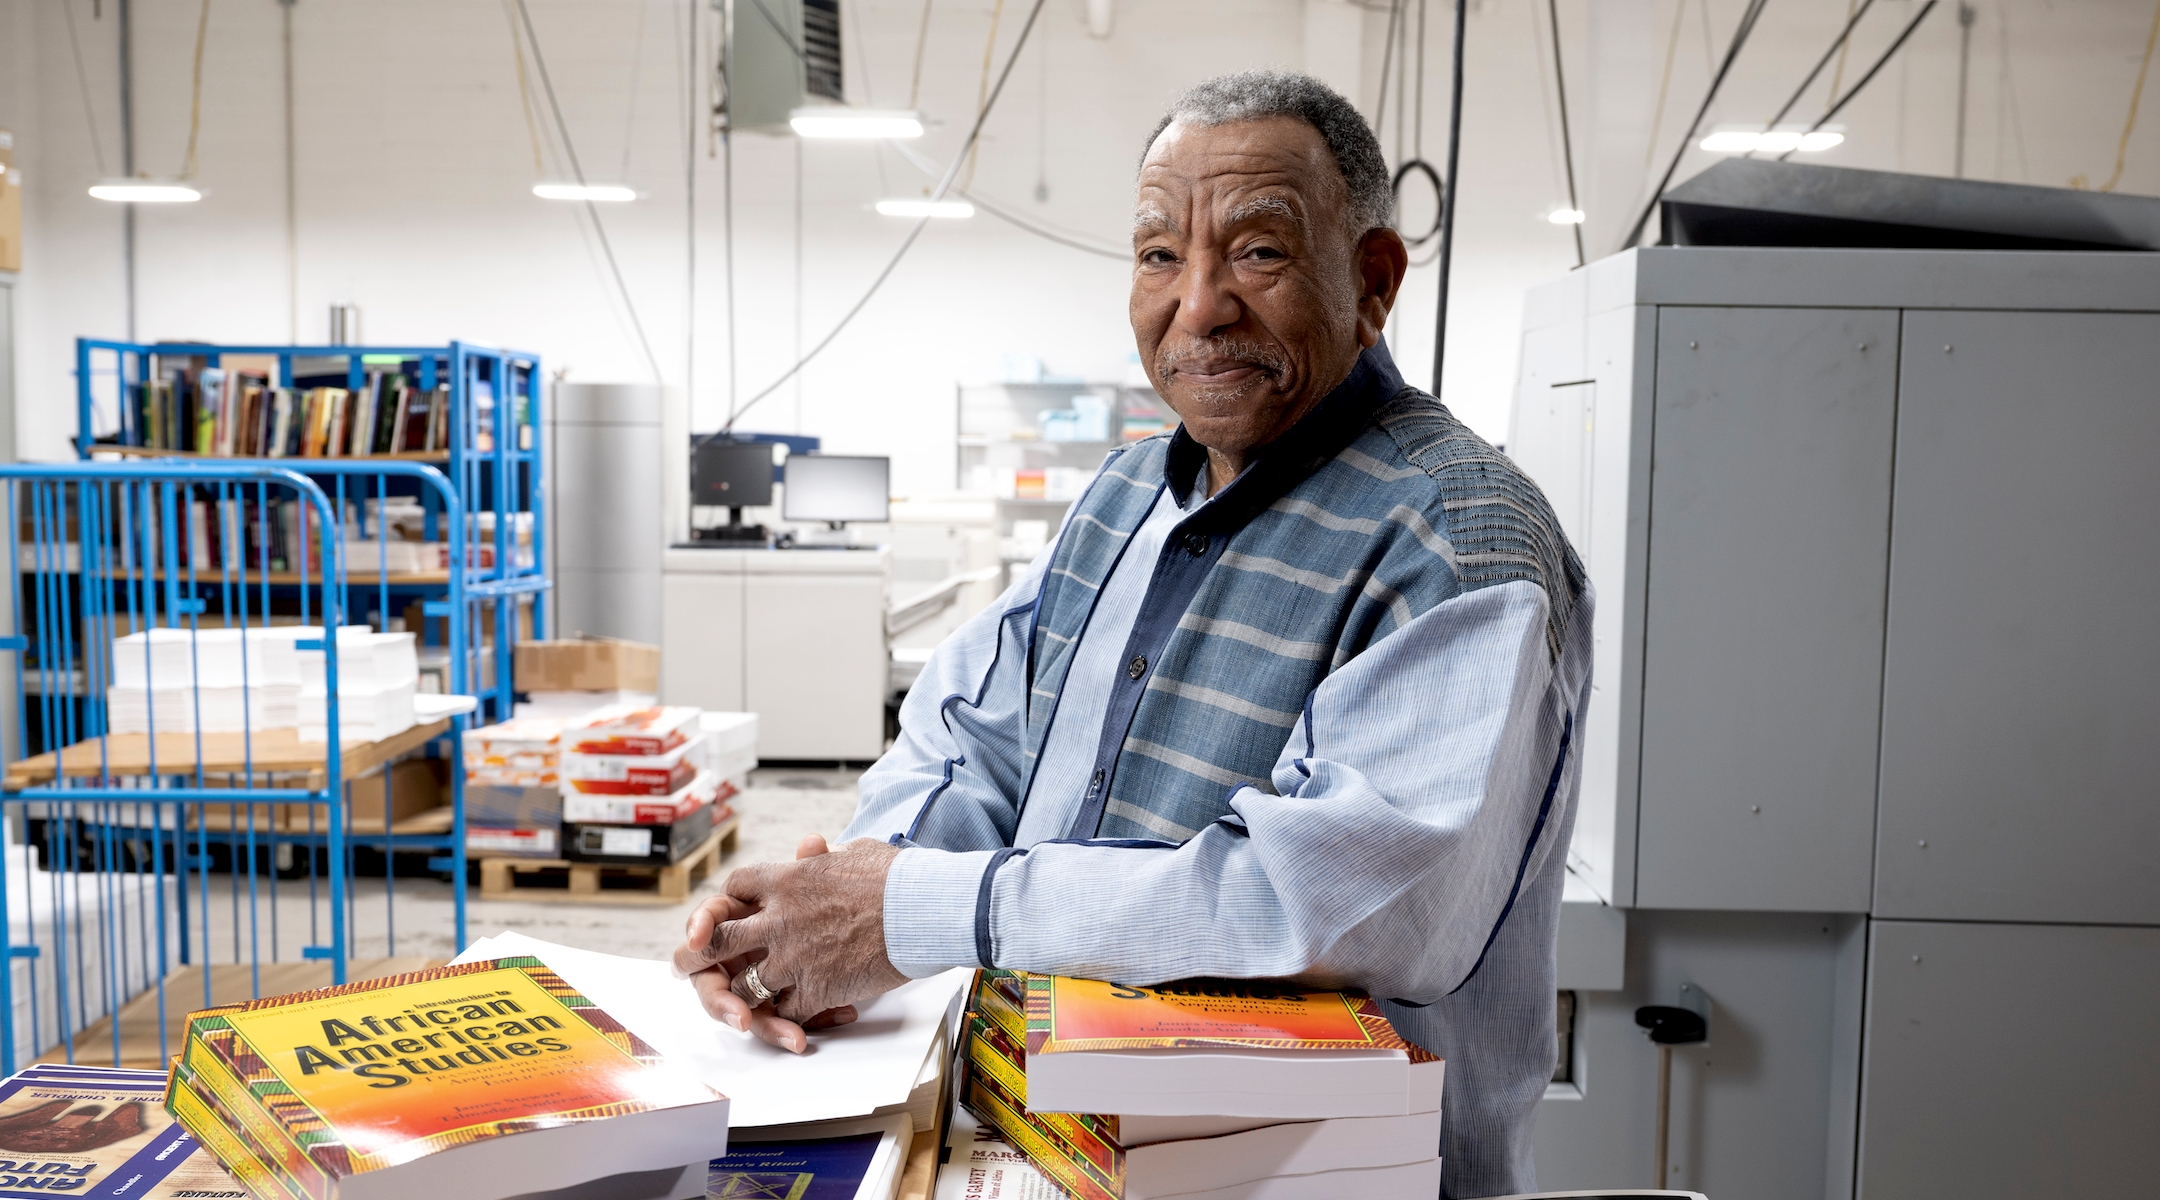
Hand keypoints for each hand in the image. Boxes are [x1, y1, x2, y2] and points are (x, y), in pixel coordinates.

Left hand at [672, 834, 902, 1051]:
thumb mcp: (856, 853)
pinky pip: (783, 1012)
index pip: (736, 886)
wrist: (922, 910)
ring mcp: (794, 957)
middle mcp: (780, 918)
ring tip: (735, 1007)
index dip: (723, 901)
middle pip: (718, 939)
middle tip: (683, 965)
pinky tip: (786, 1023)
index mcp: (789, 880)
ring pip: (745, 984)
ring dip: (741, 996)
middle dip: (695, 954)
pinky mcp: (816, 989)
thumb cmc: (898, 878)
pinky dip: (782, 1020)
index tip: (722, 913)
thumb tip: (816, 849)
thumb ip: (826, 857)